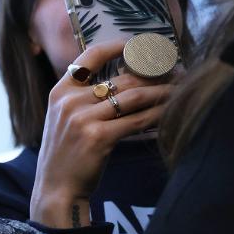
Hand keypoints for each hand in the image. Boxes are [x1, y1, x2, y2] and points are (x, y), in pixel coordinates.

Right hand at [30, 39, 172, 226]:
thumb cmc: (65, 154)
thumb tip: (129, 81)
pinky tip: (167, 113)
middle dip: (153, 75)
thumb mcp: (65, 119)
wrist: (56, 187)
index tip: (141, 45)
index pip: (90, 56)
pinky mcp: (98, 137)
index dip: (118, 46)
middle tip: (174, 74)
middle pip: (121, 78)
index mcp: (60, 92)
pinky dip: (156, 115)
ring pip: (133, 97)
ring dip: (161, 93)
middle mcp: (69, 101)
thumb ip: (86, 99)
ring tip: (177, 92)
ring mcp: (82, 119)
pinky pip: (136, 120)